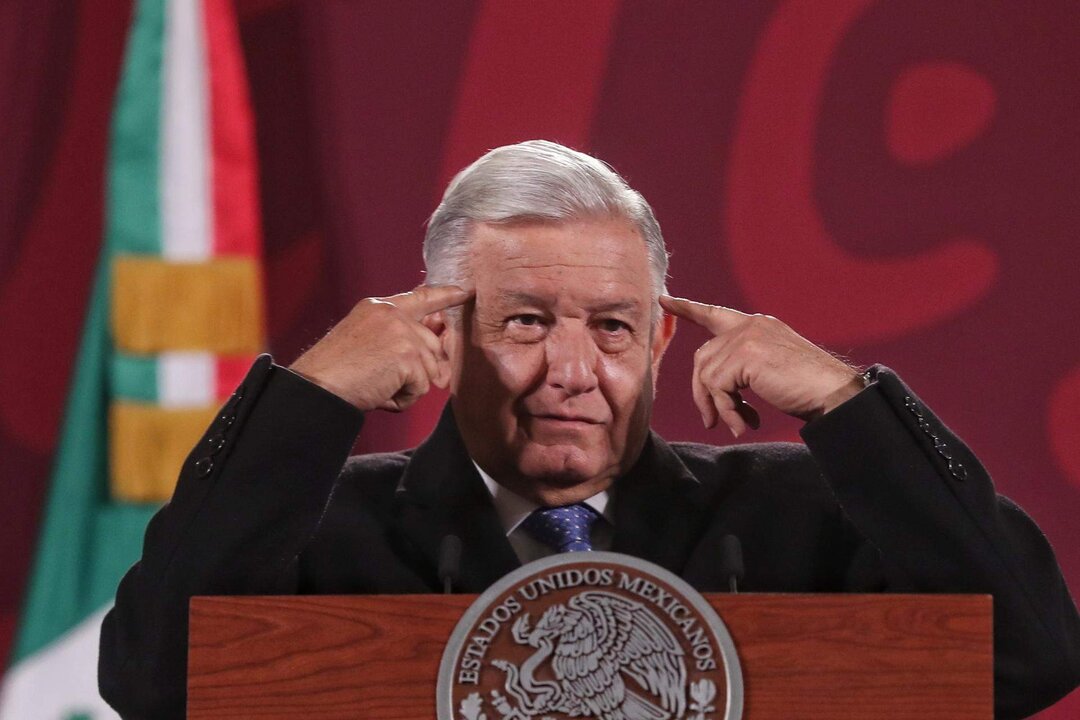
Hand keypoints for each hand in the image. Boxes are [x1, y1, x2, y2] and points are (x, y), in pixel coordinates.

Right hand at [290, 284, 472, 410]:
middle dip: (421, 370)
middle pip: (432, 345)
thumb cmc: (335, 372)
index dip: (445, 295)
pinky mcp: (407, 355)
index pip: (421, 297)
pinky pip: (422, 387)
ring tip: (377, 386)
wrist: (317, 386)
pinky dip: (404, 399)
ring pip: (429, 369)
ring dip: (408, 387)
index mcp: (380, 307)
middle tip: (387, 382)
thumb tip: (438, 360)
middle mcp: (393, 315)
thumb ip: (397, 339)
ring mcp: (402, 333)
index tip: (464, 291)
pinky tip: (380, 394)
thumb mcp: (366, 341)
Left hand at [659, 295, 863, 435]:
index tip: (665, 301)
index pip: (714, 314)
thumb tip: (711, 388)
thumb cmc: (808, 389)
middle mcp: (750, 325)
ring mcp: (747, 337)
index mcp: (758, 325)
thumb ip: (741, 368)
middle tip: (713, 421)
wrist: (835, 394)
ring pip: (707, 376)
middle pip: (703, 358)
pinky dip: (728, 411)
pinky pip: (718, 388)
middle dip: (703, 393)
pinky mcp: (746, 355)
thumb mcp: (769, 370)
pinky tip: (744, 424)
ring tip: (738, 425)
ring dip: (719, 407)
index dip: (688, 309)